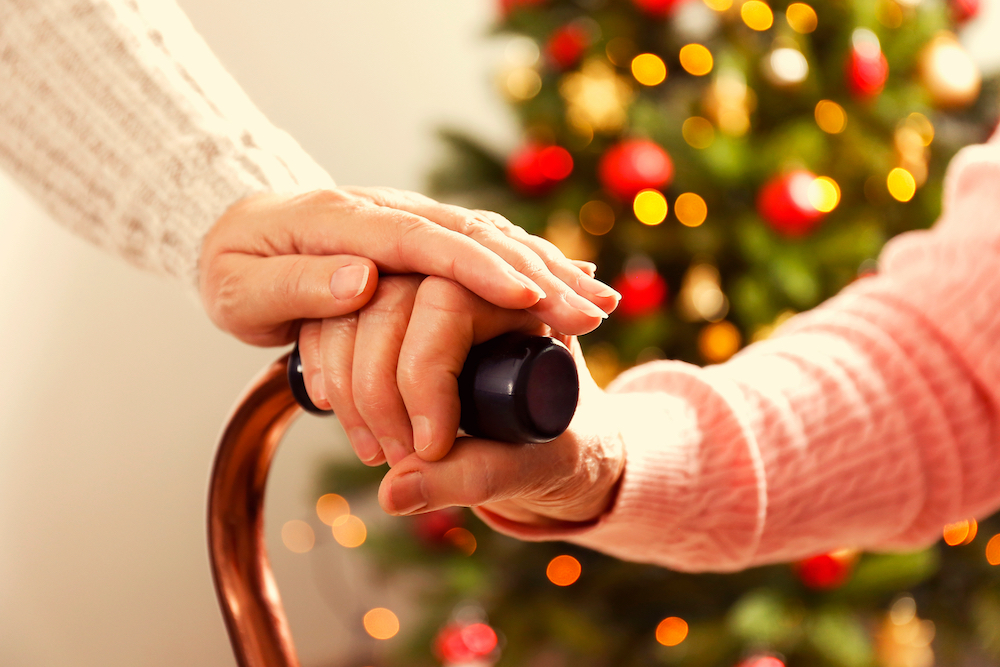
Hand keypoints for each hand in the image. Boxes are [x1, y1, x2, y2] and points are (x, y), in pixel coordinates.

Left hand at [199, 187, 618, 346]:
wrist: (234, 234)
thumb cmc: (234, 270)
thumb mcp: (240, 289)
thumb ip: (296, 285)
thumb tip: (363, 283)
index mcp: (343, 223)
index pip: (422, 242)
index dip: (478, 268)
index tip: (528, 296)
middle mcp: (387, 214)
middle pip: (473, 234)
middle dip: (536, 271)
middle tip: (589, 310)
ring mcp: (408, 221)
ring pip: (488, 236)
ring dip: (546, 267)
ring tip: (598, 302)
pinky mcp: (420, 238)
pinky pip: (482, 246)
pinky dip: (527, 263)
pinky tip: (567, 281)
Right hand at [297, 274, 623, 529]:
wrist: (560, 455)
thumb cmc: (565, 454)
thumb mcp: (536, 469)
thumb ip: (475, 479)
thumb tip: (393, 491)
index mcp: (521, 302)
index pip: (449, 304)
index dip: (424, 376)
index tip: (427, 447)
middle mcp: (469, 283)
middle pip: (391, 299)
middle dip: (379, 384)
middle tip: (393, 458)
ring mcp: (420, 294)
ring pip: (354, 308)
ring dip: (350, 383)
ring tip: (374, 452)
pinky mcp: (385, 319)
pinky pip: (334, 322)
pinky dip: (327, 367)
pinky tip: (335, 410)